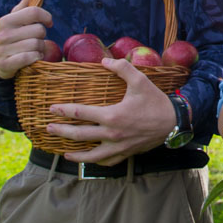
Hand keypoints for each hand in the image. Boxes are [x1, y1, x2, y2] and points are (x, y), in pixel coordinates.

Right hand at [0, 0, 53, 79]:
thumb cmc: (9, 35)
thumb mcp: (15, 18)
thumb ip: (26, 1)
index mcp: (7, 20)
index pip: (35, 12)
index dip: (47, 17)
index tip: (48, 23)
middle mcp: (4, 33)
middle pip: (39, 30)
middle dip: (42, 36)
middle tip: (35, 39)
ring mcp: (4, 49)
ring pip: (38, 45)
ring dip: (40, 48)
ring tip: (33, 49)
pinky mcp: (6, 64)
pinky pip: (32, 57)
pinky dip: (36, 58)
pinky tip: (32, 58)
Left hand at [46, 58, 175, 164]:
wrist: (173, 122)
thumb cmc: (156, 101)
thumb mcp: (141, 81)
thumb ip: (122, 68)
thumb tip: (105, 60)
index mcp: (112, 115)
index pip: (81, 113)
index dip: (64, 110)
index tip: (52, 108)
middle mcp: (112, 134)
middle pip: (80, 135)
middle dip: (62, 131)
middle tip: (48, 128)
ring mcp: (118, 146)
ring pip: (90, 155)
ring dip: (74, 154)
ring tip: (62, 152)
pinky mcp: (125, 153)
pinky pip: (106, 162)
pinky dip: (94, 162)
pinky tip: (88, 159)